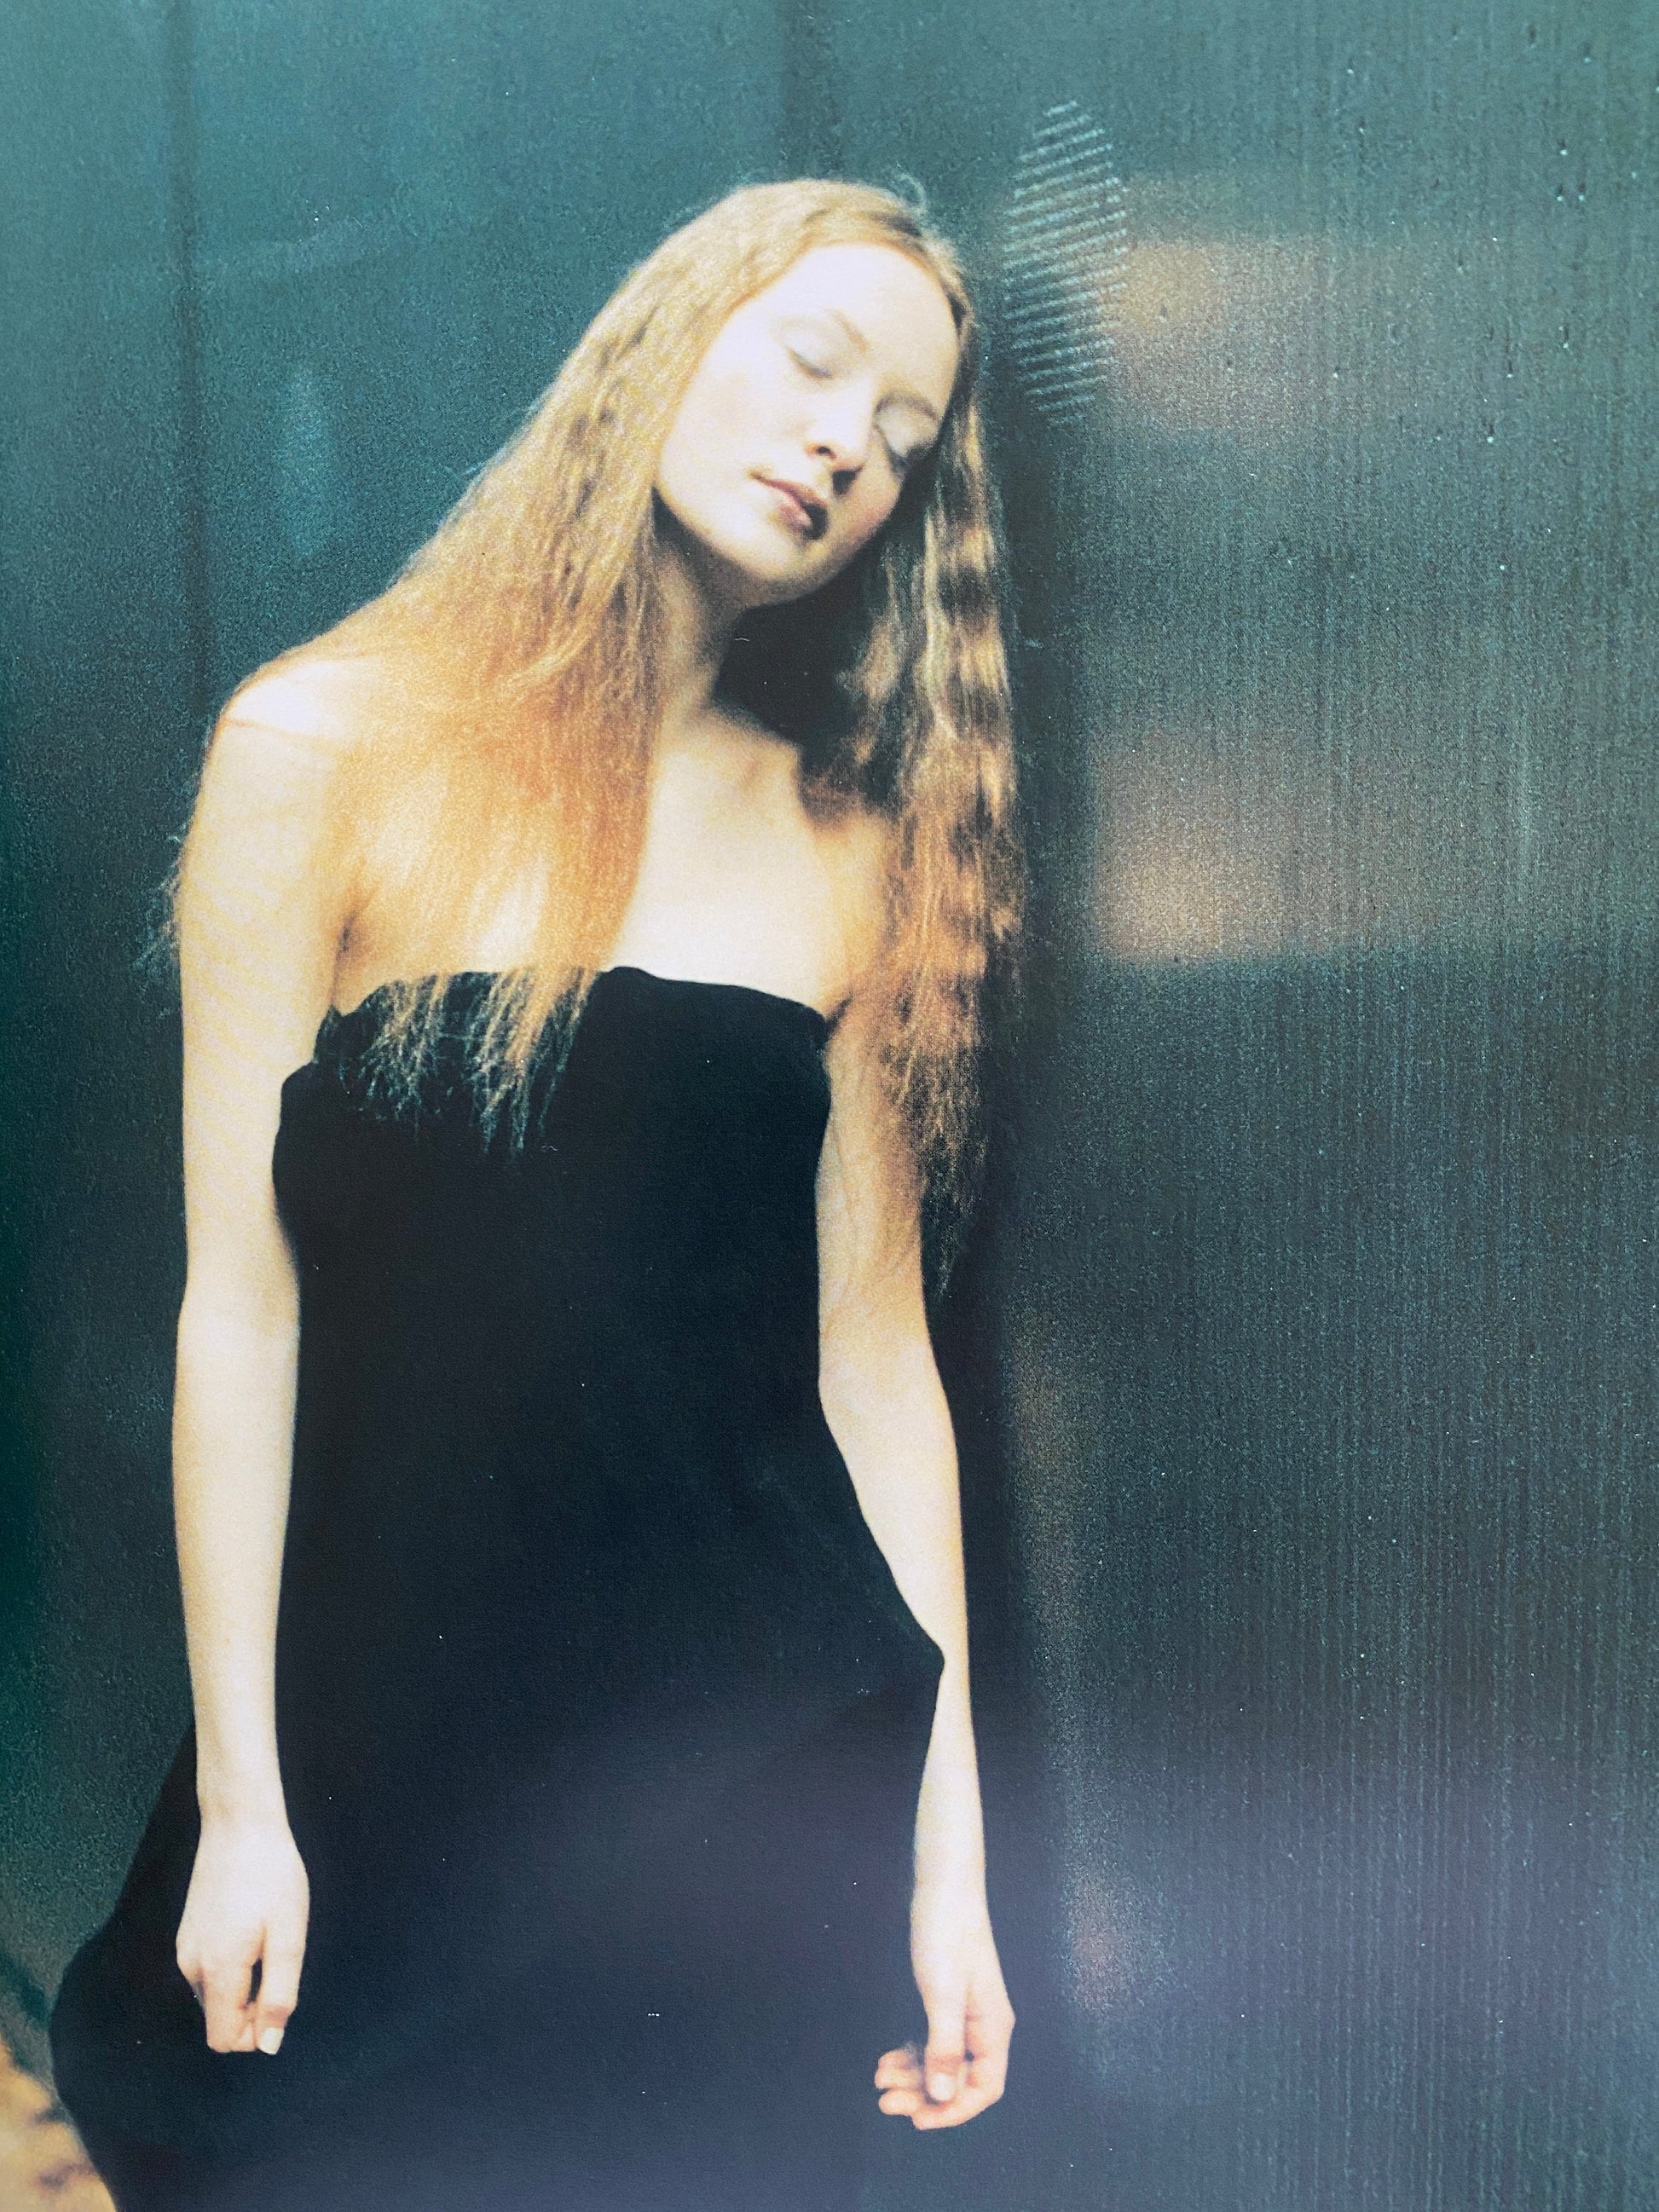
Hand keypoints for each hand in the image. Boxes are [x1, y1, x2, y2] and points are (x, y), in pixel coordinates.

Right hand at [175, 1812, 309, 2054]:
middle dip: (250, 2011)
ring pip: (213, 1998)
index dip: (254, 2034)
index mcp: (217, 1971)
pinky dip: (231, 1969)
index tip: (279, 1995)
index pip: (223, 2040)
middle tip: (278, 1962)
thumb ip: (278, 1994)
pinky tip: (252, 1931)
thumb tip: (267, 2046)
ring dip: (242, 1988)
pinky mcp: (186, 1934)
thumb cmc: (273, 1876)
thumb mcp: (289, 1935)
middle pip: (218, 2021)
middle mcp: (190, 1967)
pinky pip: (207, 1973)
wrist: (239, 1823)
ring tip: (267, 1941)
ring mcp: (184, 1949)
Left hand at [875, 1880, 1013, 2128]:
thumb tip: (943, 2095)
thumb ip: (944, 2046)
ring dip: (911, 2076)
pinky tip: (887, 2059)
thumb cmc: (947, 1935)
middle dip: (923, 2095)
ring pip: (940, 2063)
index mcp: (993, 2028)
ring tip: (879, 2078)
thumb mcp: (943, 1994)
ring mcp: (964, 2015)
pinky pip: (930, 2043)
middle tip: (886, 2102)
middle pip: (958, 2080)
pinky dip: (909, 2054)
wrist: (943, 1887)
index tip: (919, 2119)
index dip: (954, 2111)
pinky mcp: (945, 2003)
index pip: (984, 2088)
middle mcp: (982, 2027)